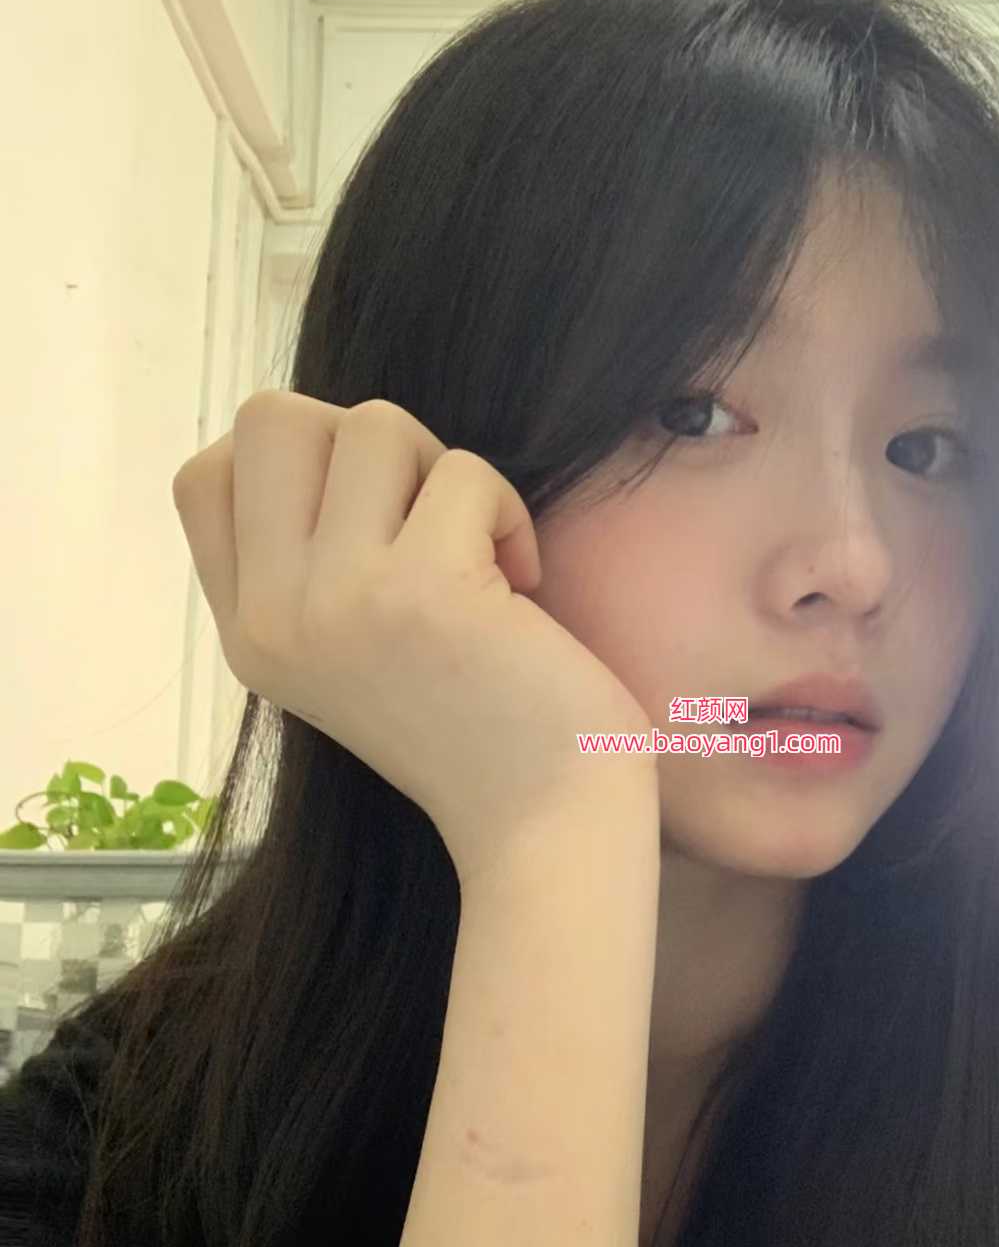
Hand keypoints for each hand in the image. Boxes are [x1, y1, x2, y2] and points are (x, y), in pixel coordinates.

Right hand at [171, 391, 655, 874]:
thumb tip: (328, 437)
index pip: (205, 476)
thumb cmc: (474, 733)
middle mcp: (274, 618)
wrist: (545, 827)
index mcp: (249, 634)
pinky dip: (508, 513)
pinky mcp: (424, 590)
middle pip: (272, 419)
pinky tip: (523, 587)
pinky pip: (464, 472)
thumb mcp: (348, 655)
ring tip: (479, 556)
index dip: (296, 463)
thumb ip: (307, 567)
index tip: (370, 522)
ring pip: (373, 426)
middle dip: (367, 443)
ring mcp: (340, 602)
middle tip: (425, 521)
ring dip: (445, 475)